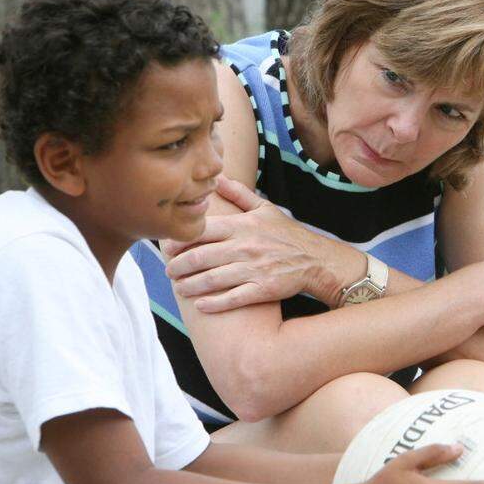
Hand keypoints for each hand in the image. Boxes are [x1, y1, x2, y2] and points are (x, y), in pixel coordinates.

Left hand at [163, 175, 361, 311]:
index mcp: (243, 226)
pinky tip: (200, 305)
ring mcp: (254, 269)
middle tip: (168, 271)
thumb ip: (239, 194)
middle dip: (179, 266)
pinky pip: (233, 298)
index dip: (181, 239)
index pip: (204, 230)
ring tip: (179, 288)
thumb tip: (216, 177)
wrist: (317, 260)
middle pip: (202, 256)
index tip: (167, 247)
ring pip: (213, 279)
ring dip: (191, 286)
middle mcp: (245, 246)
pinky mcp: (263, 289)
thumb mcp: (265, 209)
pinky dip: (214, 303)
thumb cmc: (288, 235)